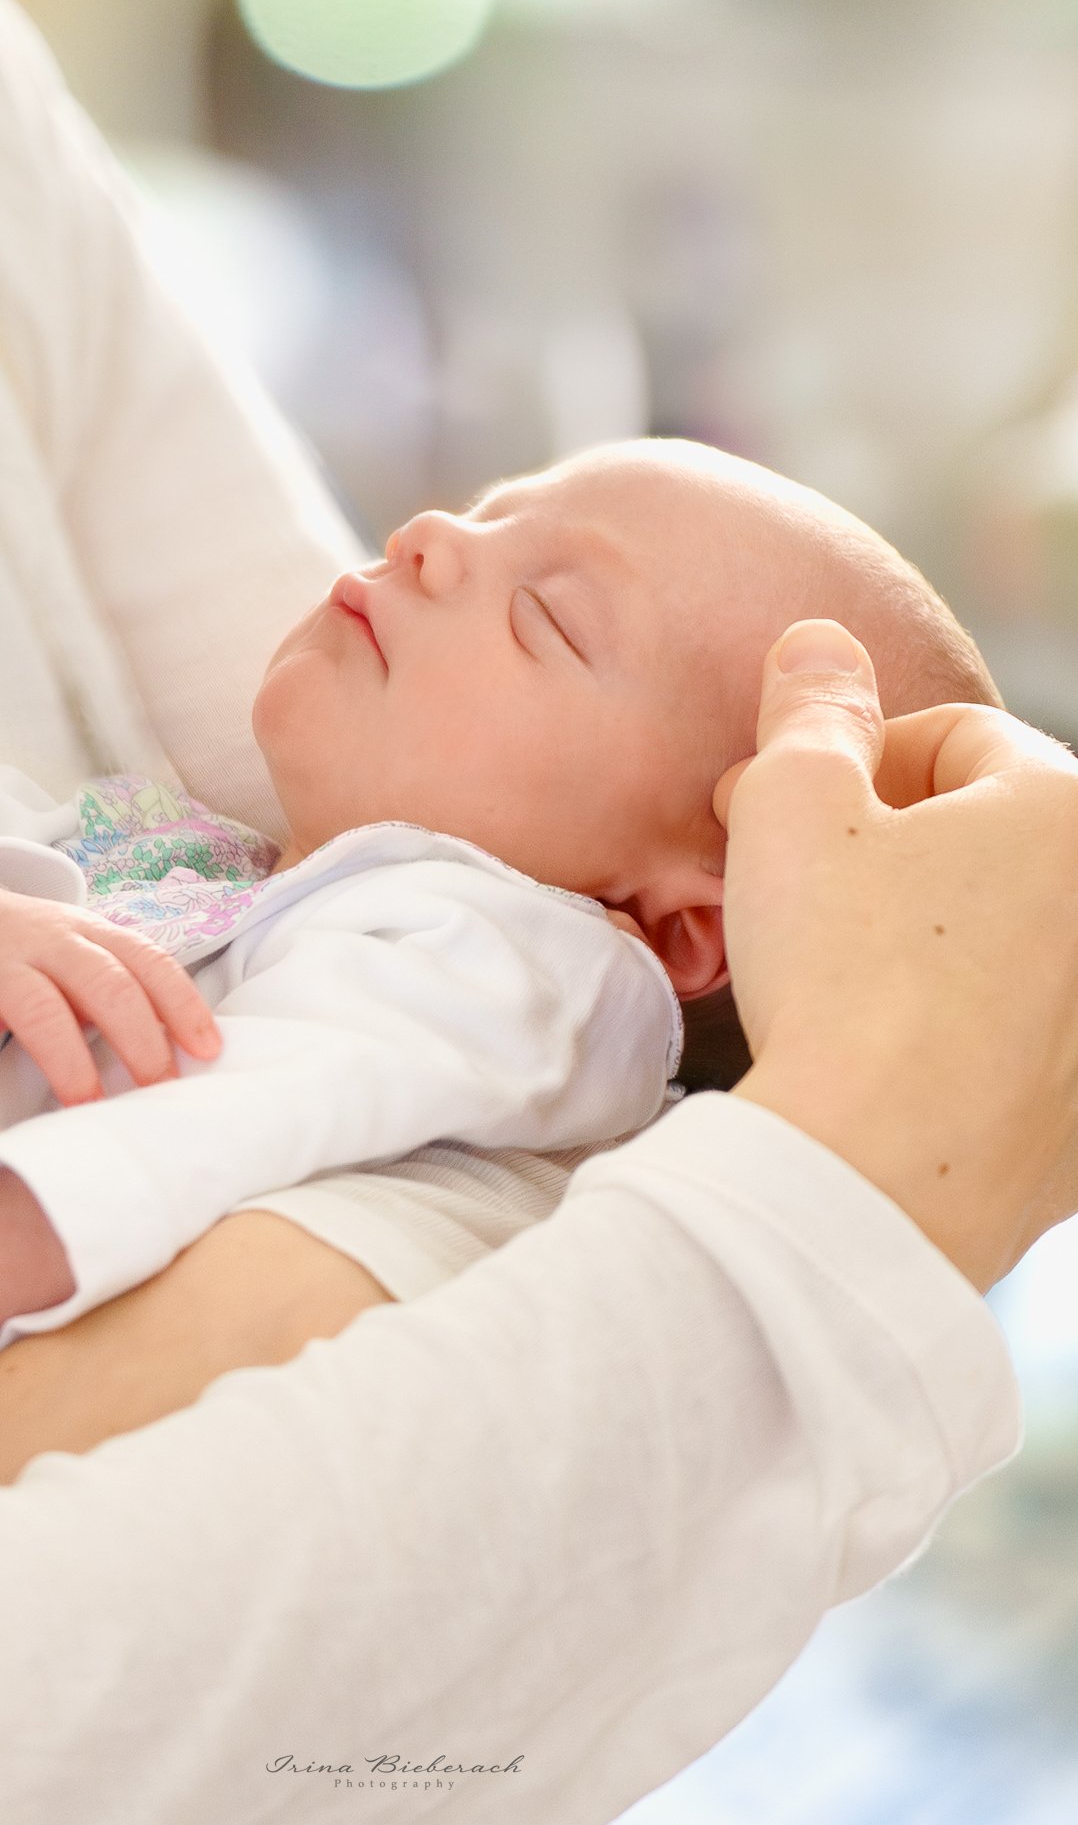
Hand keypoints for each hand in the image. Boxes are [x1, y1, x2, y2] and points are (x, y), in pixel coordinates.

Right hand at [0, 879, 221, 1133]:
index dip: (182, 1003)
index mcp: (89, 933)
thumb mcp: (77, 954)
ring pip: (38, 1009)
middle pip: (103, 982)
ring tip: (87, 1111)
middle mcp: (46, 943)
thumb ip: (122, 991)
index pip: (146, 961)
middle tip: (158, 1090)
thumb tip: (183, 1055)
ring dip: (67, 1061)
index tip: (208, 1051)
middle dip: (137, 1036)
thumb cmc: (26, 952)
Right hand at [714, 617, 1077, 1290]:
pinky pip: (1018, 1033)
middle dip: (886, 845)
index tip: (776, 816)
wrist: (877, 1180)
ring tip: (835, 972)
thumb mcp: (790, 804)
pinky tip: (886, 1051)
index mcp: (1062, 811)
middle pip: (986, 836)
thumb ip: (811, 705)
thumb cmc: (841, 978)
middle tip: (793, 888)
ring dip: (925, 930)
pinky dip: (960, 1025)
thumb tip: (822, 644)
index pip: (952, 740)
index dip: (846, 766)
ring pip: (1002, 934)